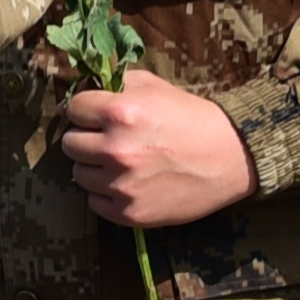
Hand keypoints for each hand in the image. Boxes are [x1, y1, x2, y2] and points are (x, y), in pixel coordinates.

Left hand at [60, 74, 253, 231]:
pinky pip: (94, 202)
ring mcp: (122, 185)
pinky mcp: (130, 213)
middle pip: (70, 144)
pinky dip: (106, 193)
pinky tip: (128, 183)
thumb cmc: (190, 117)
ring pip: (79, 174)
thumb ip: (111, 86)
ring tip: (122, 161)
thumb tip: (69, 101)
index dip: (86, 109)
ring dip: (95, 167)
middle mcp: (116, 150)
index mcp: (120, 113)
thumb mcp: (152, 86)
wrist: (230, 157)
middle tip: (108, 139)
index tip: (99, 114)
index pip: (73, 109)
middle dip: (86, 138)